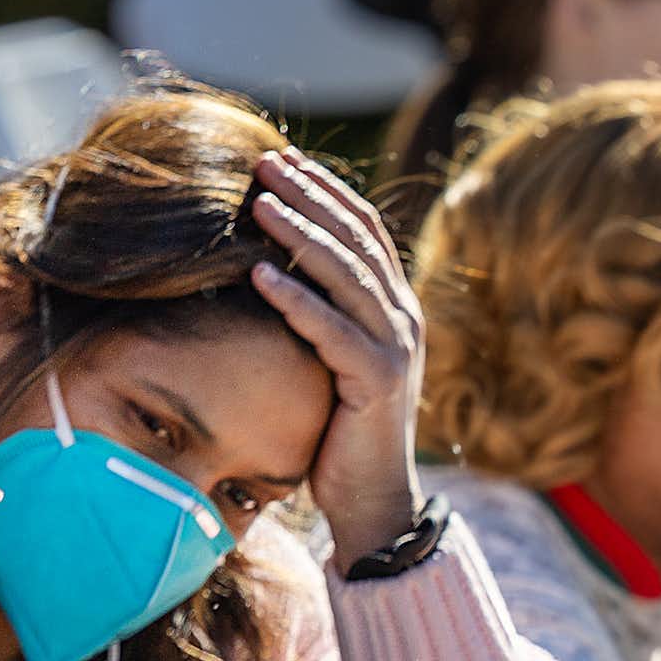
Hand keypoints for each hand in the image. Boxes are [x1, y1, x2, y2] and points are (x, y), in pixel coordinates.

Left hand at [247, 149, 425, 569]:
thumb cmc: (342, 433)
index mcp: (395, 307)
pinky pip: (330, 328)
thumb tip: (270, 269)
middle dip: (310, 195)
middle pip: (357, 238)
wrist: (375, 500)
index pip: (364, 230)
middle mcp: (403, 318)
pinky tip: (259, 273)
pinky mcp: (376, 379)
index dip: (326, 190)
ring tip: (257, 204)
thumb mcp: (333, 360)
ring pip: (346, 274)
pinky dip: (294, 298)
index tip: (284, 159)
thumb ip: (321, 315)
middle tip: (265, 163)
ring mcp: (395, 347)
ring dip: (299, 234)